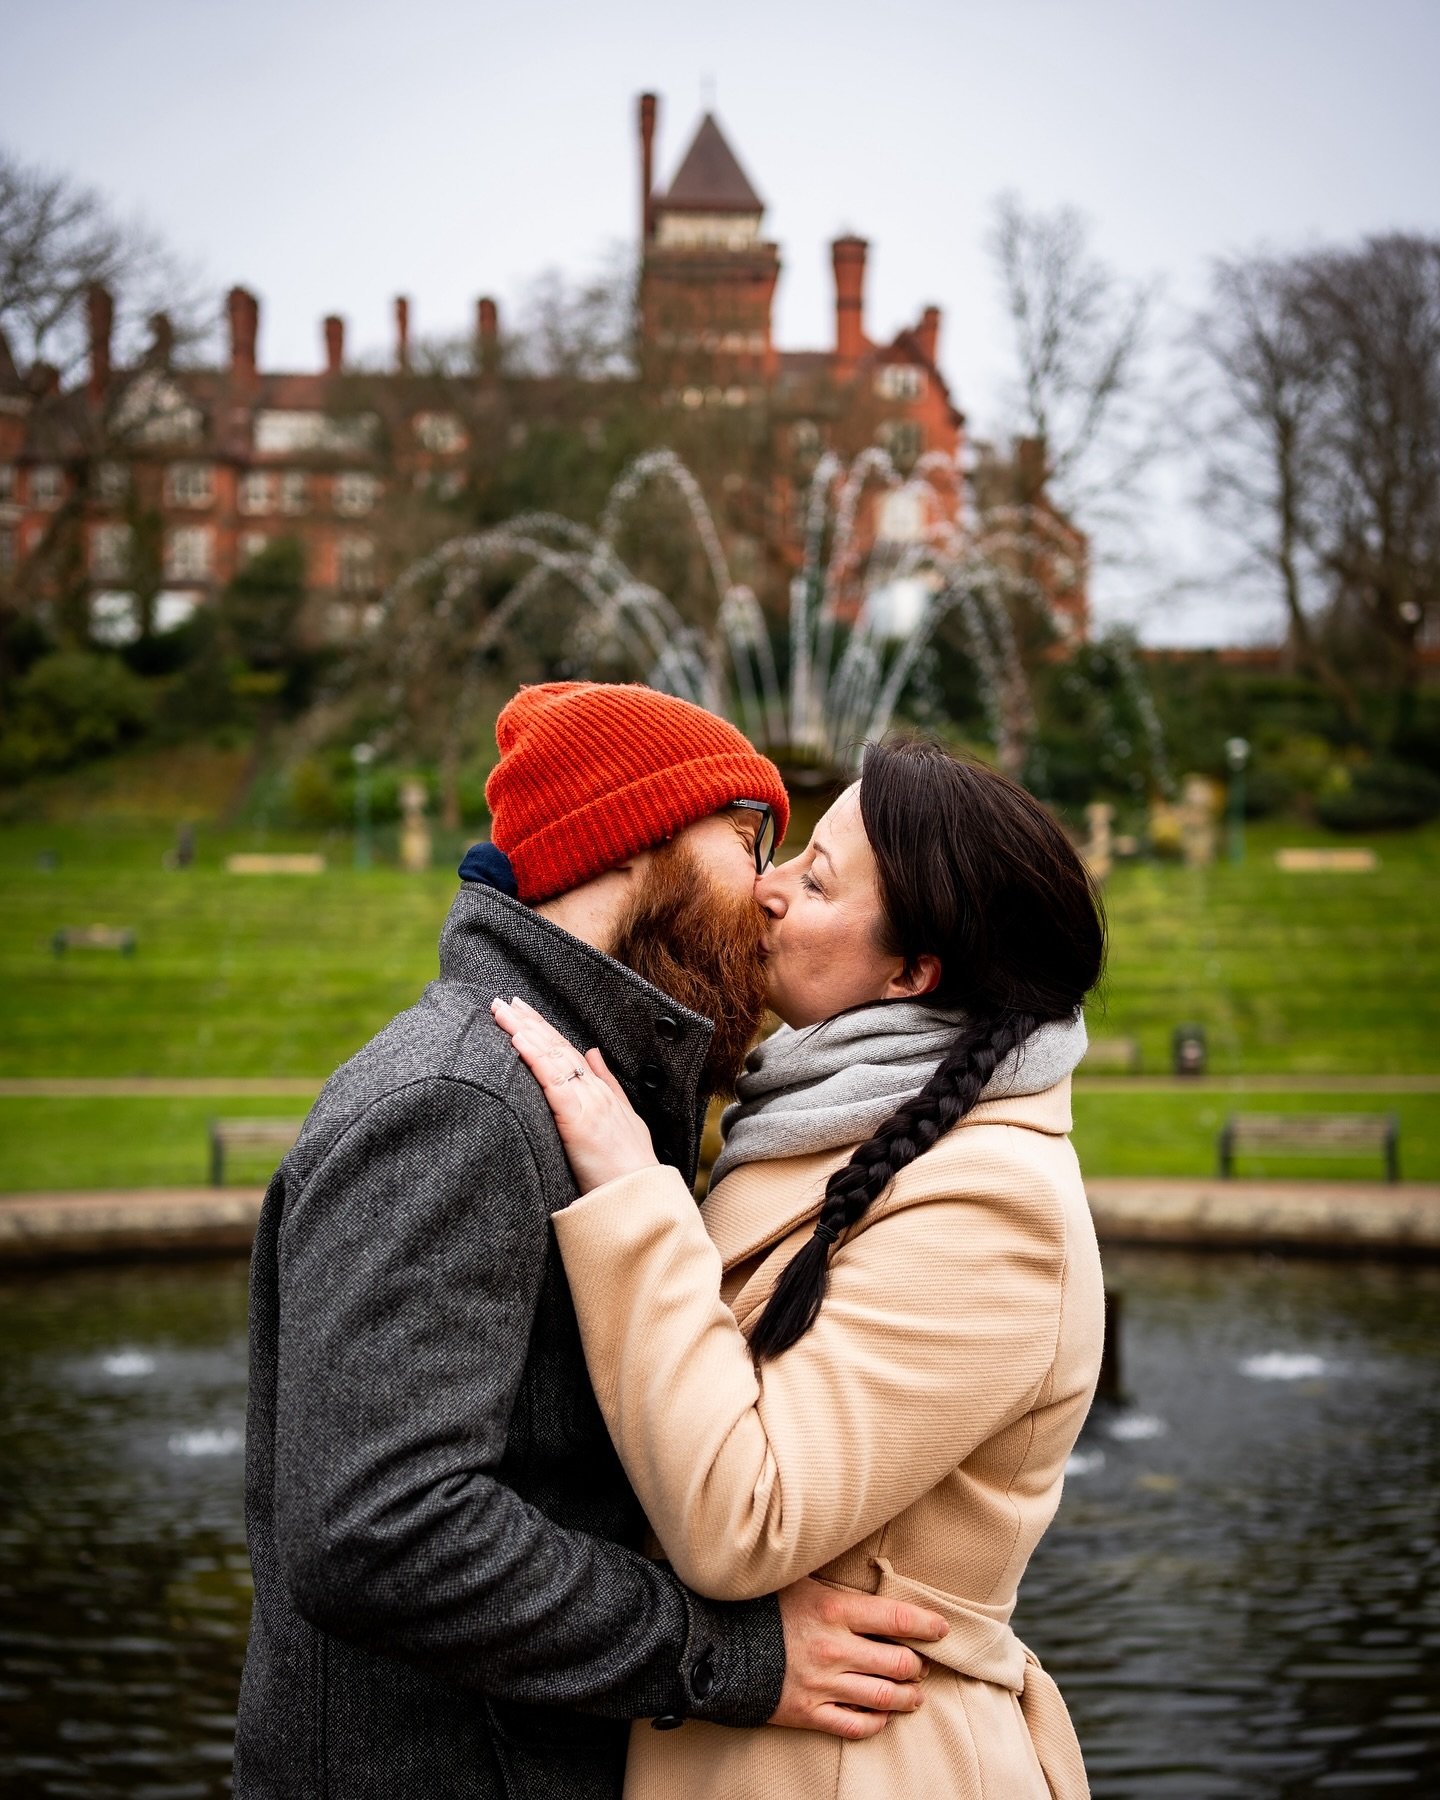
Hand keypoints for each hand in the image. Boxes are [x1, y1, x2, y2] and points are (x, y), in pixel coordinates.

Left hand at [491, 996, 659, 1192]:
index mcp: (601, 1091)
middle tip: (502, 1000)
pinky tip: (518, 1040)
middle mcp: (594, 1090)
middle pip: (556, 1047)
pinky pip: (552, 1080)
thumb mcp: (623, 1117)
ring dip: (525, 1031)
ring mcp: (587, 1101)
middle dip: (528, 1021)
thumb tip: (593, 1052)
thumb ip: (607, 1083)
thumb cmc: (627, 1167)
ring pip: (552, 1056)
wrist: (638, 1196)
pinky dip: (534, 1057)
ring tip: (502, 1012)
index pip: (567, 1050)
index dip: (544, 1028)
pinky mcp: (577, 1118)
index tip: (522, 1010)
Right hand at [771, 1577, 947, 1740]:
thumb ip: (834, 1584)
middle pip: (898, 1663)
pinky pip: (854, 1725)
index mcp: (833, 1610)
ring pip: (884, 1698)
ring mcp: (823, 1683)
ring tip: (914, 1695)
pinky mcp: (808, 1711)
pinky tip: (882, 1716)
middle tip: (922, 1664)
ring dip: (907, 1698)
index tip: (942, 1629)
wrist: (717, 1642)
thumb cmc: (761, 1606)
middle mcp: (834, 1649)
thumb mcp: (799, 1581)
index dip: (926, 1625)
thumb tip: (865, 1573)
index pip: (896, 1618)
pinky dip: (875, 1723)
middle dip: (918, 1665)